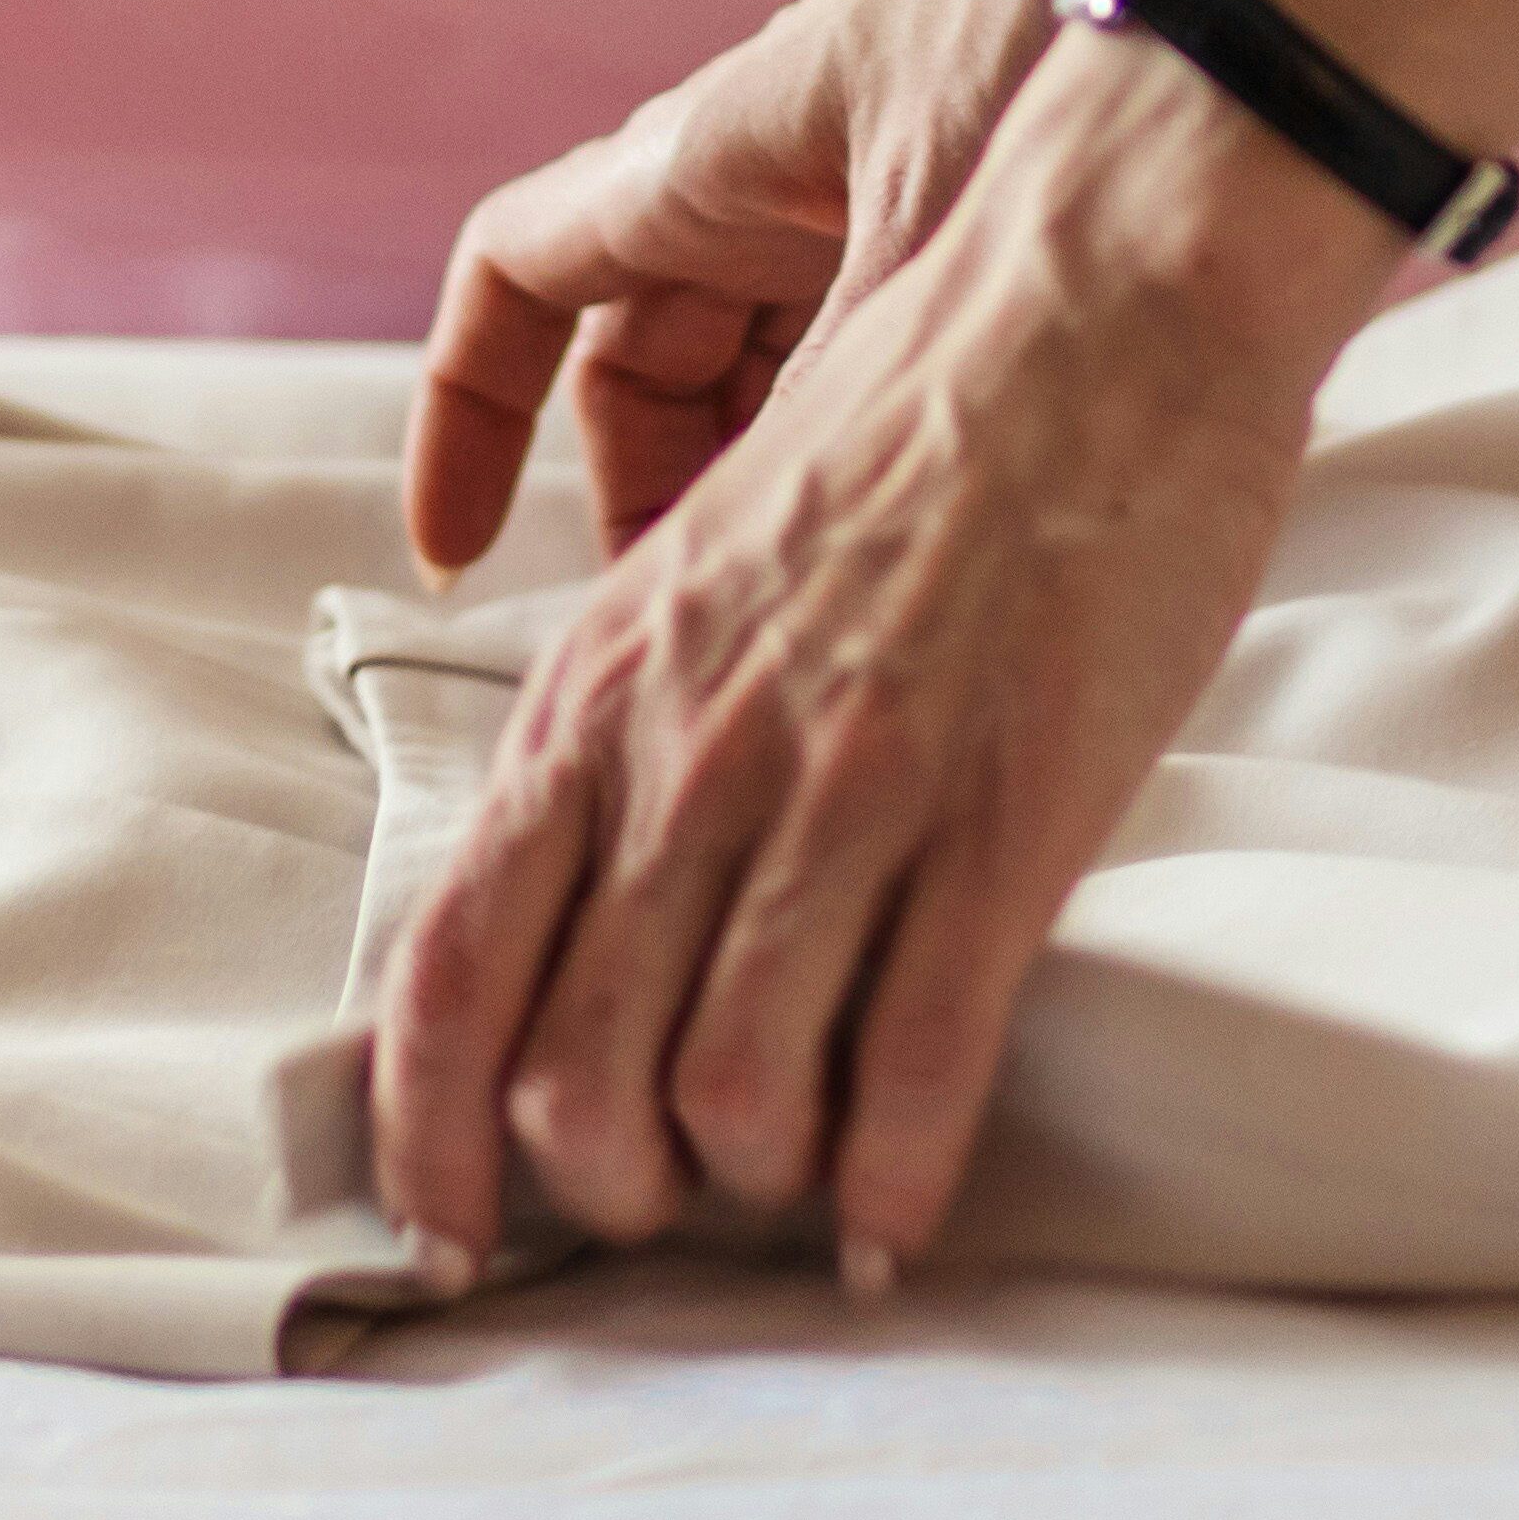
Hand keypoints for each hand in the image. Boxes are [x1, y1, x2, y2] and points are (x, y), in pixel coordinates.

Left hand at [369, 26, 1386, 1286]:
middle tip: (664, 1206)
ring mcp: (841, 794)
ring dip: (752, 1186)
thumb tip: (598, 895)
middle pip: (568, 1072)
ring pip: (726, 1095)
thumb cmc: (915, 424)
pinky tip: (903, 1216)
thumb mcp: (709, 564)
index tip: (452, 1222)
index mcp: (598, 689)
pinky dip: (894, 1181)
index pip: (445, 968)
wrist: (1091, 297)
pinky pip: (912, 1067)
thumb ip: (640, 719)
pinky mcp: (997, 821)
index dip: (427, 1134)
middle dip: (605, 1187)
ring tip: (796, 1185)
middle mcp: (688, 756)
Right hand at [402, 0, 1111, 575]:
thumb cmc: (1044, 2)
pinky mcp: (955, 226)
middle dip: (649, 498)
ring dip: (759, 485)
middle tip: (692, 629)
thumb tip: (779, 558)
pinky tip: (915, 527)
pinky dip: (858, 447)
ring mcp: (858, 206)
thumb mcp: (928, 234)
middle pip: (641, 368)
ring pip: (754, 379)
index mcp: (705, 162)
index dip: (462, 414)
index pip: (514, 280)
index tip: (455, 546)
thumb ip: (844, 396)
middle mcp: (761, 182)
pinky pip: (862, 361)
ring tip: (803, 603)